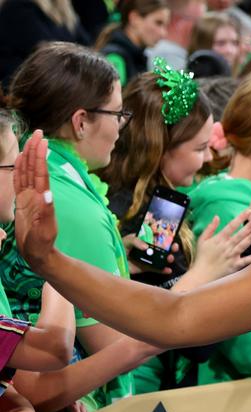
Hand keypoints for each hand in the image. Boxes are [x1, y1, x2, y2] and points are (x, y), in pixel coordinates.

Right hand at [13, 130, 56, 272]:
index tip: (42, 141)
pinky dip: (19, 170)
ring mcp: (28, 198)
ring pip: (27, 173)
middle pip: (34, 168)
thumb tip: (47, 194)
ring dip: (28, 157)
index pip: (40, 173)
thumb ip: (47, 213)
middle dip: (35, 150)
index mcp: (41, 199)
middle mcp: (35, 195)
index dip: (40, 157)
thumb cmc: (43, 244)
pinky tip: (20, 161)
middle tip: (38, 133)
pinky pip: (19, 183)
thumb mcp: (45, 230)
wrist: (39, 254)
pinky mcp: (22, 203)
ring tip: (30, 141)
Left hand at [123, 233, 178, 274]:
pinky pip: (157, 269)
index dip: (167, 238)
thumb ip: (136, 241)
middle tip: (174, 248)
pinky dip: (163, 270)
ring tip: (169, 259)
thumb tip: (146, 247)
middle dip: (171, 248)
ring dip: (168, 259)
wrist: (114, 260)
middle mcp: (150, 249)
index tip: (172, 239)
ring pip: (162, 259)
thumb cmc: (121, 247)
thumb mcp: (128, 240)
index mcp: (147, 240)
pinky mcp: (147, 268)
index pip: (159, 238)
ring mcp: (149, 259)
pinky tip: (168, 270)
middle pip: (163, 248)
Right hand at [192, 210, 250, 279]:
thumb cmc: (202, 256)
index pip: (231, 226)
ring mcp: (231, 256)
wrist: (201, 274)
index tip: (248, 211)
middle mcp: (226, 247)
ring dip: (250, 239)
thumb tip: (217, 216)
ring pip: (242, 246)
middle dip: (248, 227)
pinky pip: (244, 261)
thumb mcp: (202, 240)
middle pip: (239, 235)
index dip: (240, 218)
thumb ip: (210, 228)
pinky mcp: (234, 266)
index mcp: (219, 239)